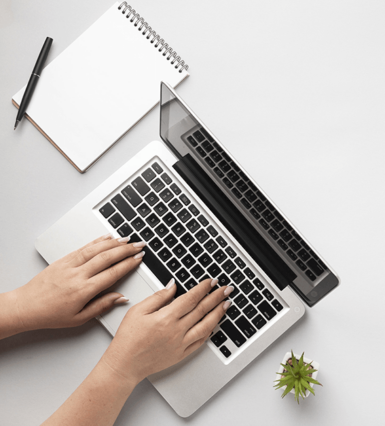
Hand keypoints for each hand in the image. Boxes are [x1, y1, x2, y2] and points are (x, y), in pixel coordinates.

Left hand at [11, 234, 145, 331]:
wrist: (27, 306)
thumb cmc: (51, 314)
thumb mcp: (79, 318)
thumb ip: (102, 306)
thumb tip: (121, 298)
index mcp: (84, 290)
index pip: (112, 273)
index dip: (128, 264)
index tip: (138, 259)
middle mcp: (78, 274)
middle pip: (107, 257)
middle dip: (126, 250)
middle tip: (139, 246)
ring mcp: (70, 264)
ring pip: (96, 249)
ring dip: (114, 243)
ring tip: (127, 239)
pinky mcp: (64, 259)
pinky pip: (84, 247)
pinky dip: (97, 241)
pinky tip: (107, 237)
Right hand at [101, 278, 233, 384]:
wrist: (125, 364)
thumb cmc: (128, 338)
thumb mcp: (138, 310)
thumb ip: (158, 297)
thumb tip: (173, 286)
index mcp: (166, 317)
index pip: (191, 298)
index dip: (204, 288)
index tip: (212, 281)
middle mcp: (177, 331)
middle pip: (202, 310)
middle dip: (216, 297)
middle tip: (226, 289)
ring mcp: (181, 344)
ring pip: (206, 326)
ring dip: (218, 313)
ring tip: (226, 304)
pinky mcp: (181, 354)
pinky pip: (200, 341)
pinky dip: (209, 331)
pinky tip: (214, 325)